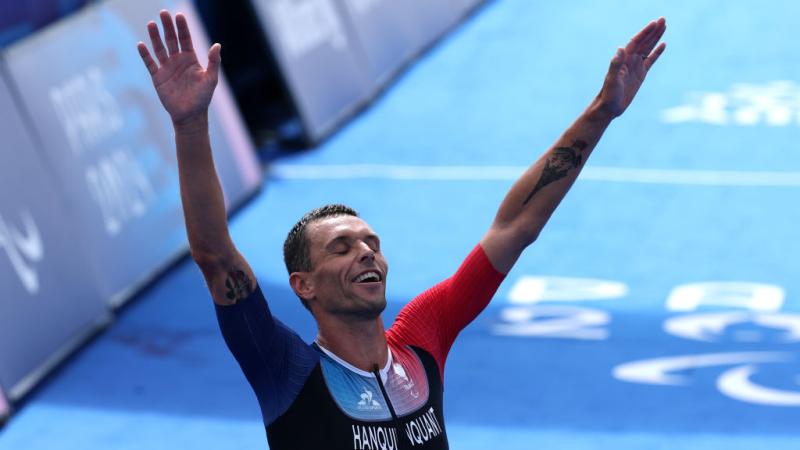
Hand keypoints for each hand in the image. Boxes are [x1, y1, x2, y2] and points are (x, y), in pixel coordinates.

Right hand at [137, 10, 220, 126]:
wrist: (190, 115)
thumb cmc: (203, 97)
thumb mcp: (211, 79)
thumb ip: (214, 62)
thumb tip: (217, 45)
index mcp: (191, 59)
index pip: (185, 39)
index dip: (182, 27)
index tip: (179, 15)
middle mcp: (178, 60)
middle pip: (171, 39)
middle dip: (168, 26)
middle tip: (163, 13)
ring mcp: (167, 68)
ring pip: (159, 48)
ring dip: (155, 37)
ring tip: (151, 24)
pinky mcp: (158, 77)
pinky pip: (150, 63)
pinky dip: (145, 54)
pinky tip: (141, 44)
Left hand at [593, 18, 665, 119]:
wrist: (609, 107)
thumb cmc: (608, 95)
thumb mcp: (612, 80)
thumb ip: (615, 64)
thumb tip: (621, 48)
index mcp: (623, 60)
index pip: (636, 42)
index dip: (645, 32)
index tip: (655, 23)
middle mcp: (629, 60)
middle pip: (643, 42)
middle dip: (653, 31)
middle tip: (663, 19)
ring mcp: (635, 67)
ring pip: (648, 49)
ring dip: (655, 38)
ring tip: (664, 26)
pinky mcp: (640, 75)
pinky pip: (650, 60)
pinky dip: (656, 52)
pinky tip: (663, 45)